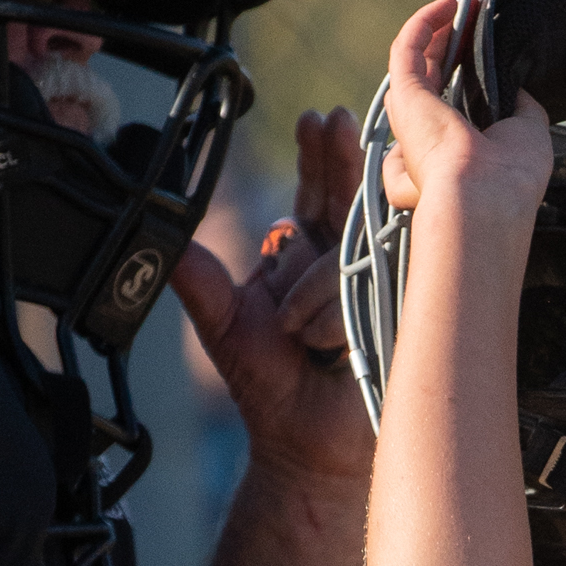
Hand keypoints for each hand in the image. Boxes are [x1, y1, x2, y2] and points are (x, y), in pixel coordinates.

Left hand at [173, 106, 371, 484]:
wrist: (308, 448)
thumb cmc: (269, 386)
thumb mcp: (224, 324)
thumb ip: (199, 279)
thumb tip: (162, 240)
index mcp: (308, 253)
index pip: (315, 190)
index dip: (317, 153)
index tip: (314, 117)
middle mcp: (349, 259)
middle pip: (348, 197)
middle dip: (340, 159)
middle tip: (336, 121)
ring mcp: (381, 284)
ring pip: (350, 253)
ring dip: (314, 294)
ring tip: (298, 338)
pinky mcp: (403, 315)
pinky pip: (371, 294)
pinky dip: (337, 318)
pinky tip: (325, 343)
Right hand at [377, 0, 551, 220]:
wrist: (484, 199)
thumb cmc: (509, 180)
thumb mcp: (527, 134)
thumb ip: (519, 109)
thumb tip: (517, 90)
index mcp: (455, 146)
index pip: (452, 98)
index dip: (466, 66)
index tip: (483, 41)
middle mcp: (428, 134)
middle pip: (432, 75)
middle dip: (451, 41)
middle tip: (474, 13)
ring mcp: (413, 115)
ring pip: (416, 60)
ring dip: (438, 27)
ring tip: (461, 4)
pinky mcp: (404, 97)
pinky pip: (407, 49)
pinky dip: (425, 23)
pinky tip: (447, 4)